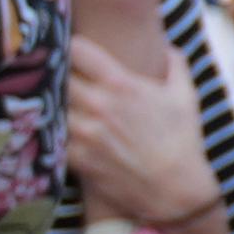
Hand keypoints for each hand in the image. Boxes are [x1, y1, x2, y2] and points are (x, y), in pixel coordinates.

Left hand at [62, 38, 225, 231]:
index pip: (77, 49)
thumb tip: (164, 44)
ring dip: (49, 99)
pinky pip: (49, 134)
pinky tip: (52, 125)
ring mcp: (83, 132)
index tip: (69, 45)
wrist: (174, 189)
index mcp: (121, 85)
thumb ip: (174, 63)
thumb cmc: (182, 140)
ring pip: (48, 104)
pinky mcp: (74, 157)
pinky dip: (49, 128)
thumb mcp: (185, 96)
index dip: (70, 44)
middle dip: (54, 70)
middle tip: (53, 70)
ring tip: (49, 97)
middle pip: (55, 74)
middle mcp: (98, 105)